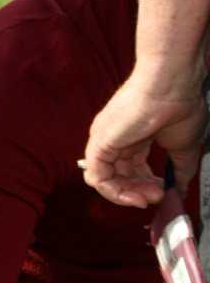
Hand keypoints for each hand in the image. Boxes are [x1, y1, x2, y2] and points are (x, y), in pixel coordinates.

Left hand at [83, 65, 206, 204]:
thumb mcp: (184, 147)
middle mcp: (116, 137)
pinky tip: (134, 196)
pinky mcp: (100, 143)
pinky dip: (113, 192)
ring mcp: (105, 139)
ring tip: (151, 197)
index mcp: (134, 135)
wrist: (173, 85)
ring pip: (106, 180)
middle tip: (158, 197)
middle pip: (119, 176)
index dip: (146, 184)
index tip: (164, 191)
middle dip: (139, 192)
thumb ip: (181, 171)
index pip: (132, 169)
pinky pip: (97, 177)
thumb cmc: (181, 106)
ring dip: (128, 195)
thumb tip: (180, 191)